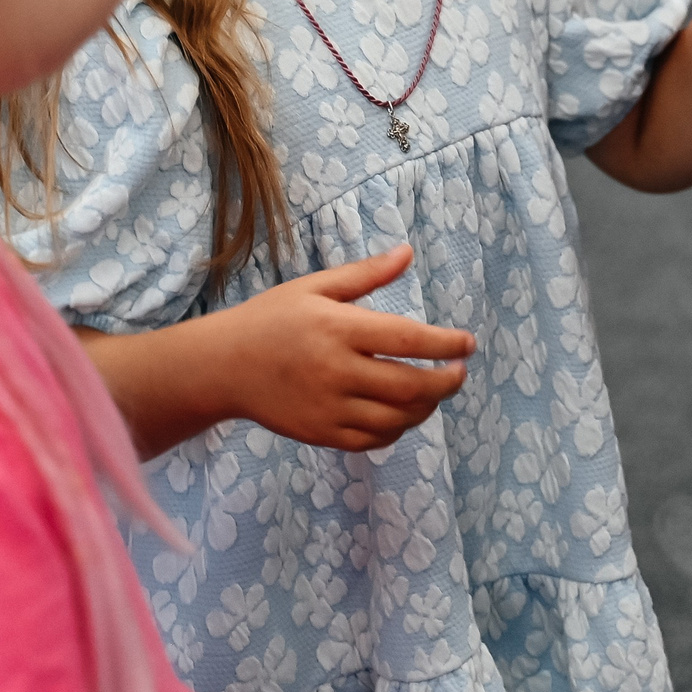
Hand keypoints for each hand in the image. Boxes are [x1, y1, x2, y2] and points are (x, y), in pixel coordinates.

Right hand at [227, 246, 473, 450]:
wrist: (223, 366)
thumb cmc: (272, 319)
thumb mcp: (316, 287)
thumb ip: (365, 274)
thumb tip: (407, 252)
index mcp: (339, 329)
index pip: (408, 339)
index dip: (446, 344)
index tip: (467, 343)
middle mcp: (337, 371)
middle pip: (410, 386)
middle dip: (446, 382)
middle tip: (459, 373)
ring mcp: (329, 407)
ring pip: (396, 419)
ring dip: (426, 408)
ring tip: (434, 392)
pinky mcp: (321, 433)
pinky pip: (372, 440)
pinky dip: (397, 430)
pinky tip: (404, 413)